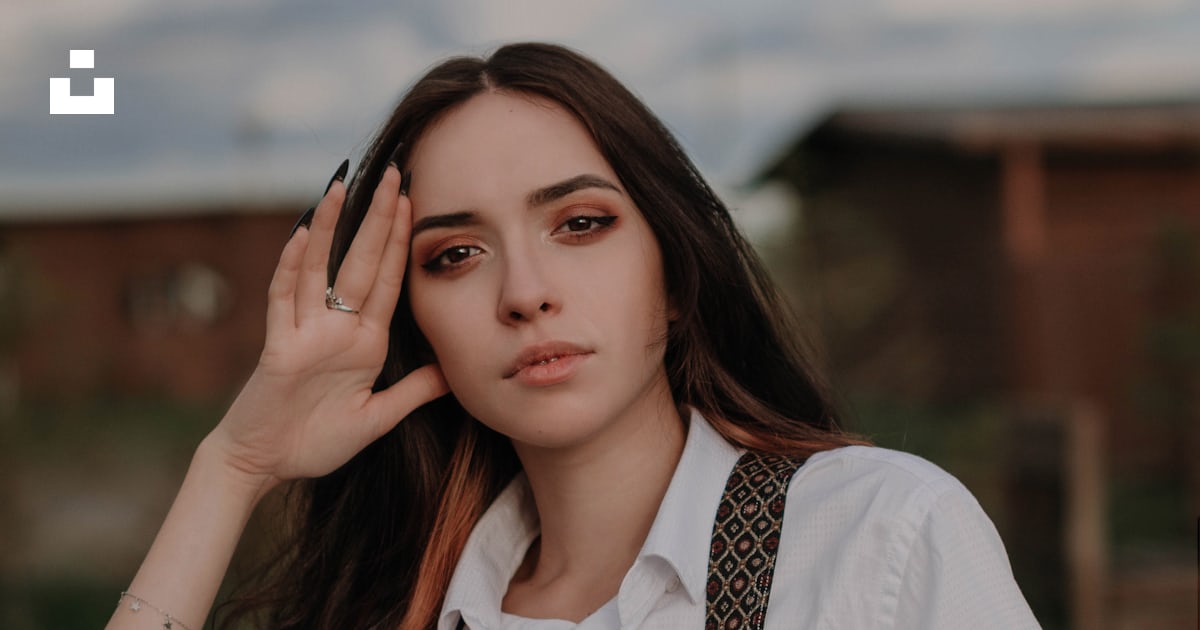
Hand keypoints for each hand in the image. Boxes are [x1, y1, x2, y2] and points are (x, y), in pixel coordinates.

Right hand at [207, 162, 447, 490]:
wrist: (264, 465)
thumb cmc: (315, 442)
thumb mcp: (377, 418)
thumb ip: (413, 392)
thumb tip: (453, 371)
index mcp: (364, 342)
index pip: (389, 282)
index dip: (402, 243)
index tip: (417, 203)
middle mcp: (335, 328)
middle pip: (361, 263)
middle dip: (379, 219)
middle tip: (395, 174)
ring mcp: (304, 333)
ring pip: (318, 269)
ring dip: (330, 228)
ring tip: (341, 185)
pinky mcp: (277, 347)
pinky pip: (283, 300)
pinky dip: (291, 267)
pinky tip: (301, 234)